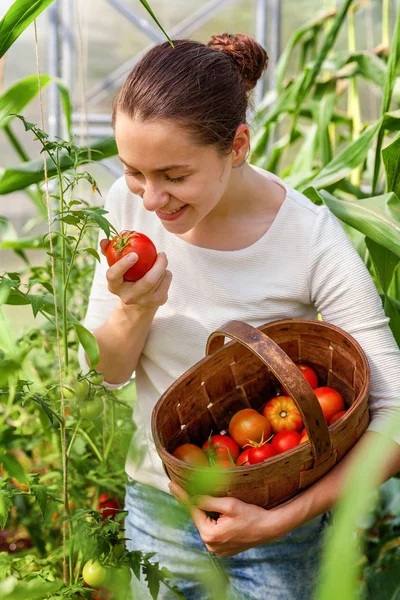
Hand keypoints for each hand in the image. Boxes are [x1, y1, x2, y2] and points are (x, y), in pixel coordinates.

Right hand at [100, 239, 171, 309]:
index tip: (134, 254)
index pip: (114, 276)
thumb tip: (104, 240)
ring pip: (159, 280)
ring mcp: (144, 301)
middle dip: (158, 266)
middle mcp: (129, 296)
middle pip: (148, 281)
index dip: (123, 265)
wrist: (137, 303)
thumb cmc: (125, 278)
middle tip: (161, 254)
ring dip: (163, 267)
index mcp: (115, 286)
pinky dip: (167, 274)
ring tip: (161, 259)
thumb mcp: (116, 268)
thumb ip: (109, 252)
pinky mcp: (157, 302)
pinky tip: (164, 271)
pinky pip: (166, 283)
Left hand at [169, 482, 283, 556]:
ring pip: (206, 524)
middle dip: (198, 503)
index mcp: (210, 535)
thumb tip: (193, 498)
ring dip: (207, 513)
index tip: (171, 484)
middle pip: (199, 518)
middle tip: (191, 487)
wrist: (269, 528)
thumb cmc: (251, 514)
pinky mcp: (223, 550)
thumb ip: (208, 501)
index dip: (182, 495)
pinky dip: (213, 521)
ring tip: (214, 501)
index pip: (193, 510)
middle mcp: (211, 546)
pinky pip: (213, 531)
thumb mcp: (229, 504)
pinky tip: (219, 513)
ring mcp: (217, 550)